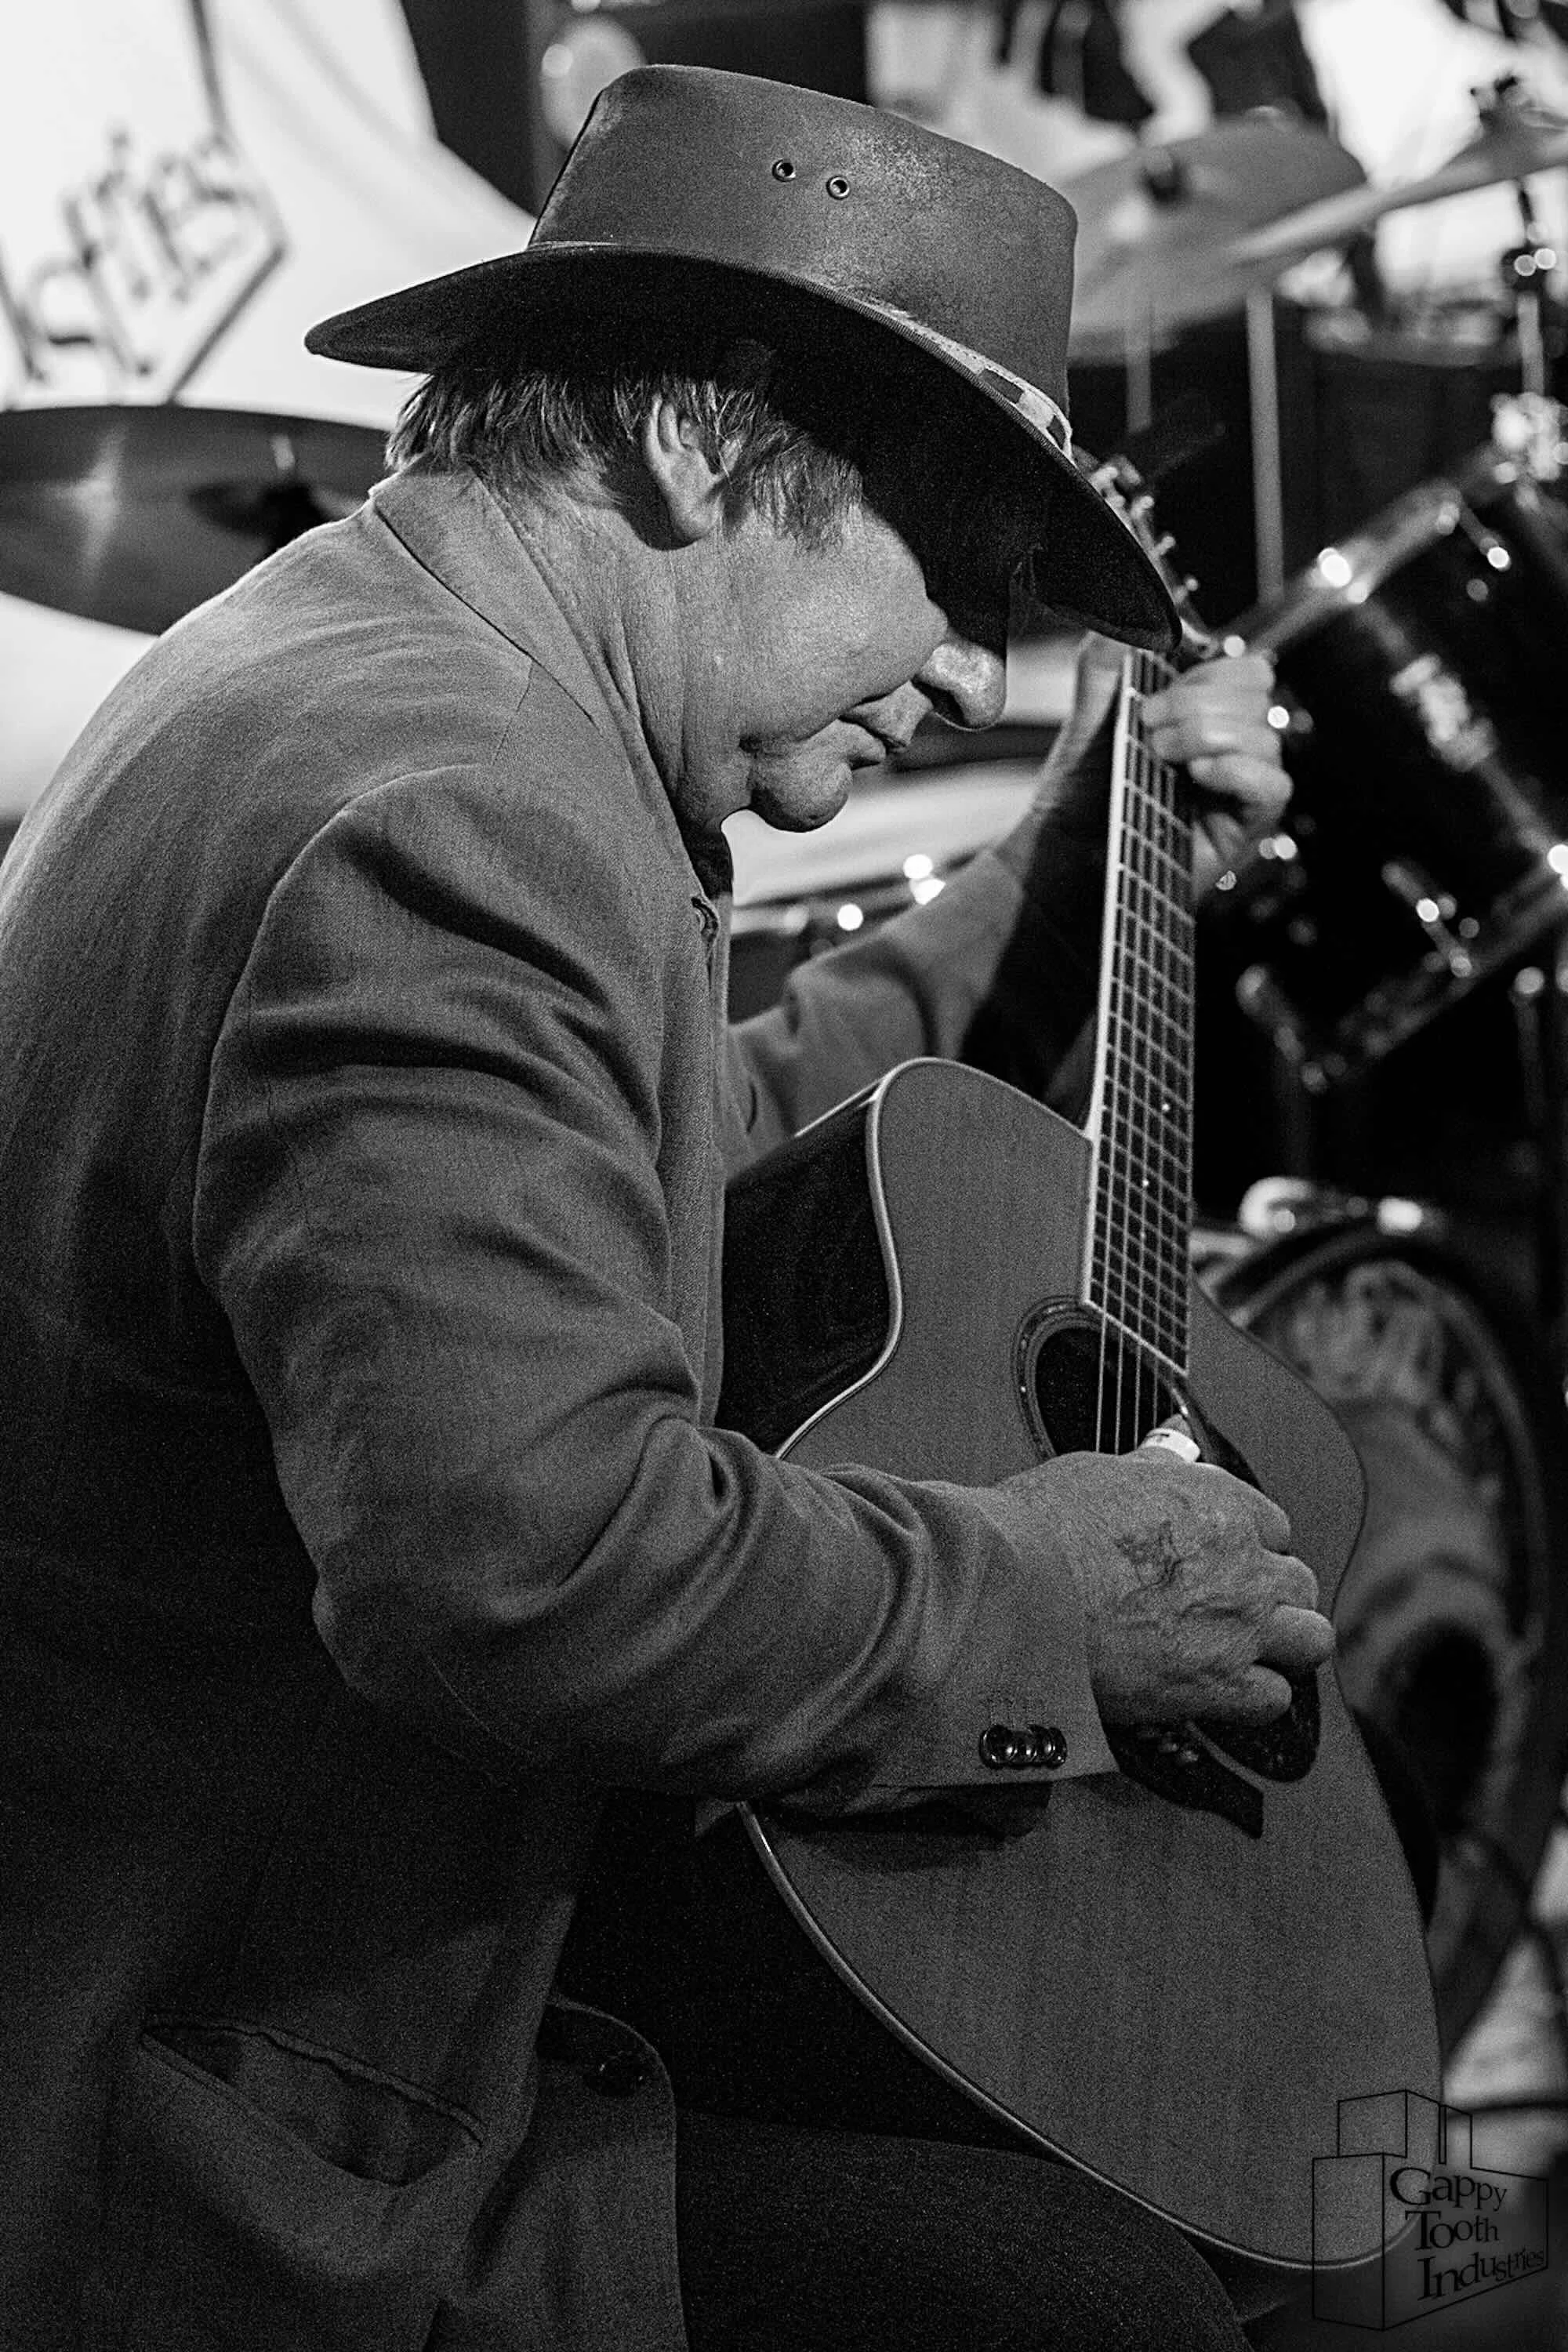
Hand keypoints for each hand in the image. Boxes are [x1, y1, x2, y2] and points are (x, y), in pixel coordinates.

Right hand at [998, 1447, 1333, 1726]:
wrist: (1014, 1593)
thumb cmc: (1042, 1528)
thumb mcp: (1100, 1473)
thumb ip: (1152, 1468)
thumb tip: (1169, 1450)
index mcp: (1218, 1504)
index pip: (1274, 1525)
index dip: (1250, 1545)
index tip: (1225, 1559)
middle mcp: (1242, 1564)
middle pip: (1299, 1583)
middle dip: (1273, 1594)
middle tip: (1235, 1607)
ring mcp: (1236, 1627)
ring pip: (1310, 1640)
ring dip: (1284, 1645)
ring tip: (1247, 1652)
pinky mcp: (1215, 1686)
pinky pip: (1274, 1699)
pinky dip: (1255, 1699)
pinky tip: (1225, 1691)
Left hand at [1045, 636, 1287, 898]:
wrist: (1068, 854)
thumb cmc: (1083, 791)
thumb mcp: (1092, 711)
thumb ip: (1109, 655)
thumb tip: (1126, 598)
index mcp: (1205, 713)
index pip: (1243, 669)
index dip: (1204, 671)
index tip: (1150, 696)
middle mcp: (1230, 745)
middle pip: (1258, 691)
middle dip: (1197, 701)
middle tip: (1147, 730)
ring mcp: (1240, 784)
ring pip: (1265, 734)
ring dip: (1206, 735)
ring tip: (1159, 757)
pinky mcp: (1245, 825)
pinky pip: (1273, 785)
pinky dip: (1235, 771)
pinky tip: (1197, 776)